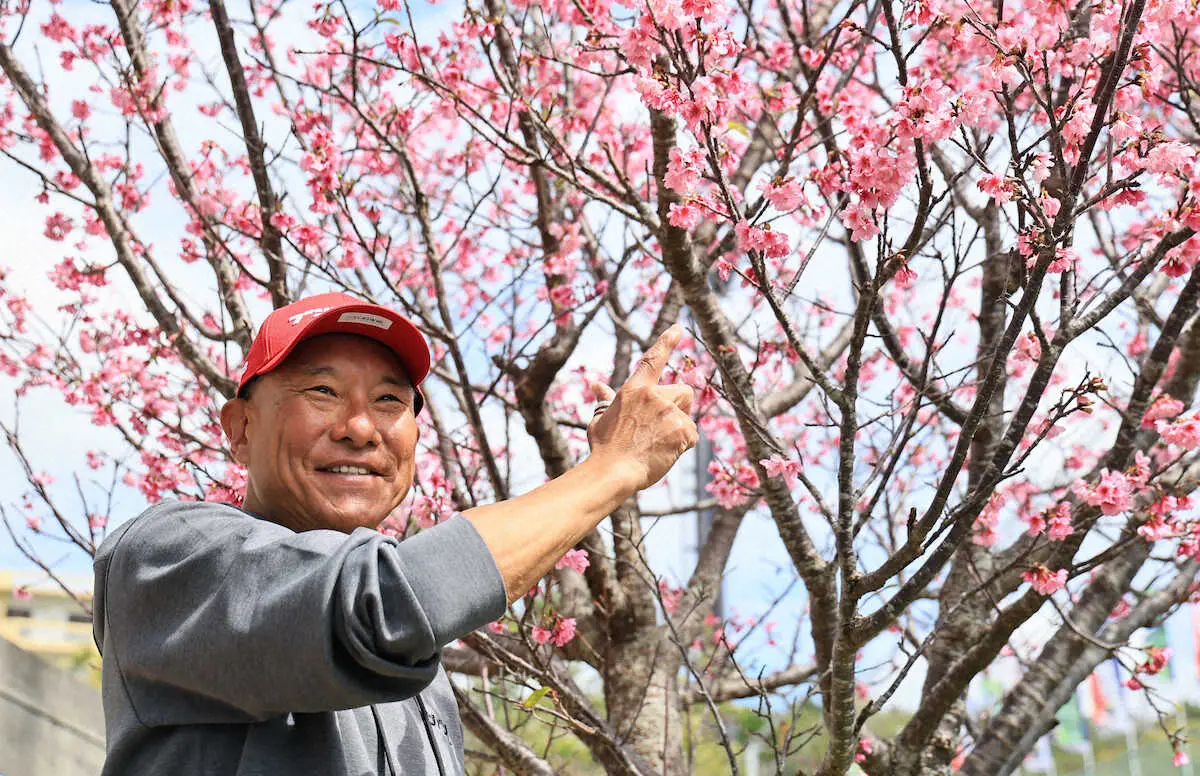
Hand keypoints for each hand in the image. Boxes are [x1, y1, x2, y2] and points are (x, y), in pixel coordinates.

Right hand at [587, 323, 698, 492]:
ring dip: (680, 427)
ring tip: (658, 443)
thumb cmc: (604, 448)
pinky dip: (683, 445)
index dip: (667, 341)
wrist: (613, 471)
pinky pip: (692, 435)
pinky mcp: (681, 430)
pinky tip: (666, 453)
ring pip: (688, 415)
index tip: (678, 328)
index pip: (653, 359)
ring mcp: (669, 412)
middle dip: (680, 406)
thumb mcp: (600, 419)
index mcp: (634, 389)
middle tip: (662, 425)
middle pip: (683, 391)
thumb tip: (595, 384)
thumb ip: (604, 399)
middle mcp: (654, 396)